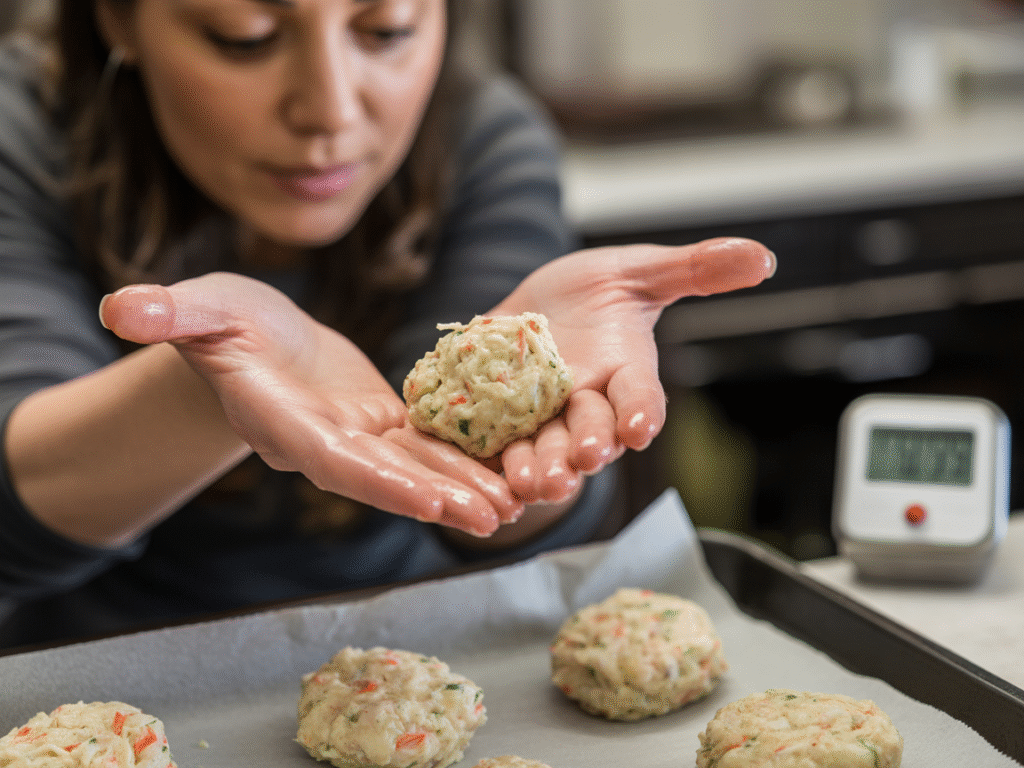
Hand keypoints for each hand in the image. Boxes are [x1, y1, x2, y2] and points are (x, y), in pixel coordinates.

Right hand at [100, 273, 521, 535]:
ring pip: (413, 466)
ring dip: (462, 486)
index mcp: (280, 420)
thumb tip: (118, 306)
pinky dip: (463, 456)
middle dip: (437, 497)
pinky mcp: (380, 420)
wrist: (253, 335)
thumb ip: (167, 313)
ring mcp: (354, 435)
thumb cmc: (220, 319)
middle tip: (495, 518)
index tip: (429, 501)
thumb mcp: (196, 308)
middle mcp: (322, 441)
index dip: (379, 480)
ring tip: (517, 505)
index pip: (331, 459)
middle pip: (384, 476)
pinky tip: (508, 466)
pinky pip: (425, 442)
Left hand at [490, 237, 775, 502]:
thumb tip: (761, 258)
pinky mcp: (501, 422)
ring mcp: (544, 418)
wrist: (531, 307)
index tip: (639, 427)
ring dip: (543, 468)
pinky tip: (490, 478)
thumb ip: (694, 269)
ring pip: (547, 450)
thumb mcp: (638, 272)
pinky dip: (496, 464)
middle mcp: (588, 403)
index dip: (641, 411)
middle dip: (589, 445)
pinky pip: (500, 448)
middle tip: (584, 458)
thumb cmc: (594, 292)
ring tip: (536, 482)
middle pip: (593, 432)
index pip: (641, 396)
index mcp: (625, 371)